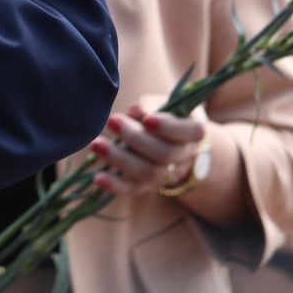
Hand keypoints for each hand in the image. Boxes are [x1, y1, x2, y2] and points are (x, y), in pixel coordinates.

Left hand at [87, 97, 205, 197]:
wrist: (171, 142)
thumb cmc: (164, 113)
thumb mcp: (164, 103)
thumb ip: (151, 105)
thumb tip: (135, 111)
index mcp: (195, 132)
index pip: (190, 132)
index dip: (169, 127)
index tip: (146, 119)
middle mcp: (185, 156)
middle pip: (165, 154)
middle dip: (136, 138)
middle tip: (112, 121)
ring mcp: (168, 174)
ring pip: (149, 173)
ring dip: (120, 159)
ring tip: (97, 144)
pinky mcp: (149, 185)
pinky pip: (134, 188)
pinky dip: (116, 185)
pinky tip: (98, 177)